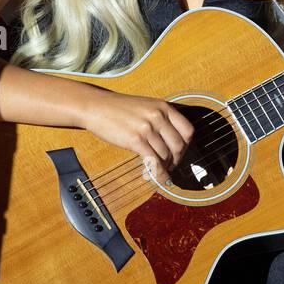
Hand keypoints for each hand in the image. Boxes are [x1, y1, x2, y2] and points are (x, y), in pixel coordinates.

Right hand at [79, 92, 194, 184]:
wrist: (96, 107)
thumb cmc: (119, 109)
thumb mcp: (146, 106)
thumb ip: (161, 119)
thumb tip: (172, 141)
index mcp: (163, 107)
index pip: (188, 130)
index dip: (186, 146)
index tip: (180, 153)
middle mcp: (158, 116)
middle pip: (179, 145)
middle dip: (177, 160)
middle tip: (170, 166)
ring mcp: (147, 128)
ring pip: (166, 155)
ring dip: (165, 167)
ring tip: (160, 170)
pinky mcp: (135, 140)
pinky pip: (153, 161)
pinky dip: (158, 172)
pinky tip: (155, 176)